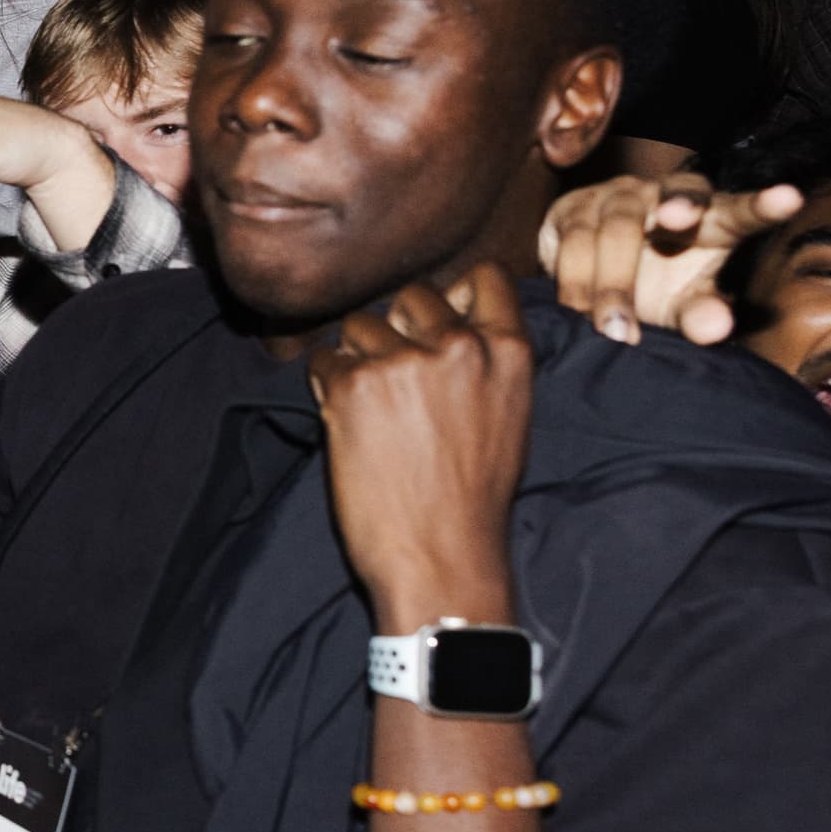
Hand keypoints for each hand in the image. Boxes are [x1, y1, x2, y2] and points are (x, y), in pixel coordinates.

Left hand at [307, 263, 533, 629]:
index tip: (437, 319)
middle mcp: (459, 344)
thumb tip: (450, 320)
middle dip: (395, 328)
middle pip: (411, 295)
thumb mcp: (506, 414)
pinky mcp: (353, 384)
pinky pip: (323, 359)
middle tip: (394, 378)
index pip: (483, 278)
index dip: (453, 294)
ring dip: (355, 358)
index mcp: (507, 351)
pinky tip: (345, 420)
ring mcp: (403, 361)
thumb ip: (483, 361)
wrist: (443, 553)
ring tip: (370, 409)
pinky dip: (325, 385)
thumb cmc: (473, 495)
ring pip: (359, 325)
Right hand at [538, 172, 802, 347]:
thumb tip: (716, 329)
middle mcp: (664, 194)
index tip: (790, 199)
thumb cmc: (654, 286)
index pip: (740, 210)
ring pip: (617, 229)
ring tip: (617, 333)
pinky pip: (573, 242)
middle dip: (677, 205)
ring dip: (614, 285)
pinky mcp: (570, 208)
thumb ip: (702, 313)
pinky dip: (575, 282)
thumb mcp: (683, 304)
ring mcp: (615, 196)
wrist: (588, 278)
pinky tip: (577, 313)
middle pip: (675, 198)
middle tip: (678, 219)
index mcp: (710, 217)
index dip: (762, 205)